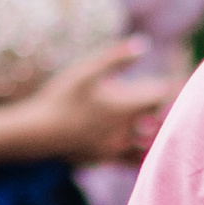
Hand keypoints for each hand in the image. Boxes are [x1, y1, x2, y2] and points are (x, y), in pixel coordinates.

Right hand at [29, 36, 176, 165]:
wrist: (38, 133)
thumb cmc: (61, 98)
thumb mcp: (86, 71)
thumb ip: (116, 58)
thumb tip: (143, 44)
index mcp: (126, 107)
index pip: (161, 95)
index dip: (165, 86)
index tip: (163, 79)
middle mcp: (127, 130)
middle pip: (160, 121)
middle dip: (161, 109)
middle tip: (154, 98)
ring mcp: (118, 148)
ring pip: (150, 144)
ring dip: (152, 132)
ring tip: (146, 121)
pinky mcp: (107, 160)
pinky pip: (133, 160)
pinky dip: (139, 149)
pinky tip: (132, 140)